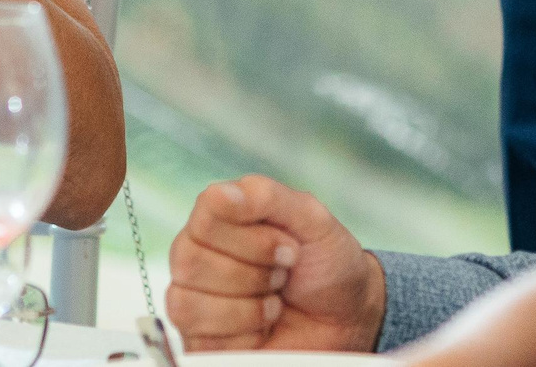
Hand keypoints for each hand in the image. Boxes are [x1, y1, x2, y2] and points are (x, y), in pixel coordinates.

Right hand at [167, 176, 385, 353]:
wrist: (345, 320)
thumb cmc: (327, 265)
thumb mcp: (312, 219)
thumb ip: (267, 197)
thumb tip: (222, 192)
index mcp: (219, 216)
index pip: (206, 213)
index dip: (252, 236)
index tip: (289, 246)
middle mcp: (197, 252)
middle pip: (192, 261)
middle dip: (254, 274)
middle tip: (283, 276)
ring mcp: (193, 297)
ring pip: (190, 305)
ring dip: (249, 309)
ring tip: (274, 303)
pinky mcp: (200, 340)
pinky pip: (201, 342)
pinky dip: (245, 338)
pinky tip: (262, 329)